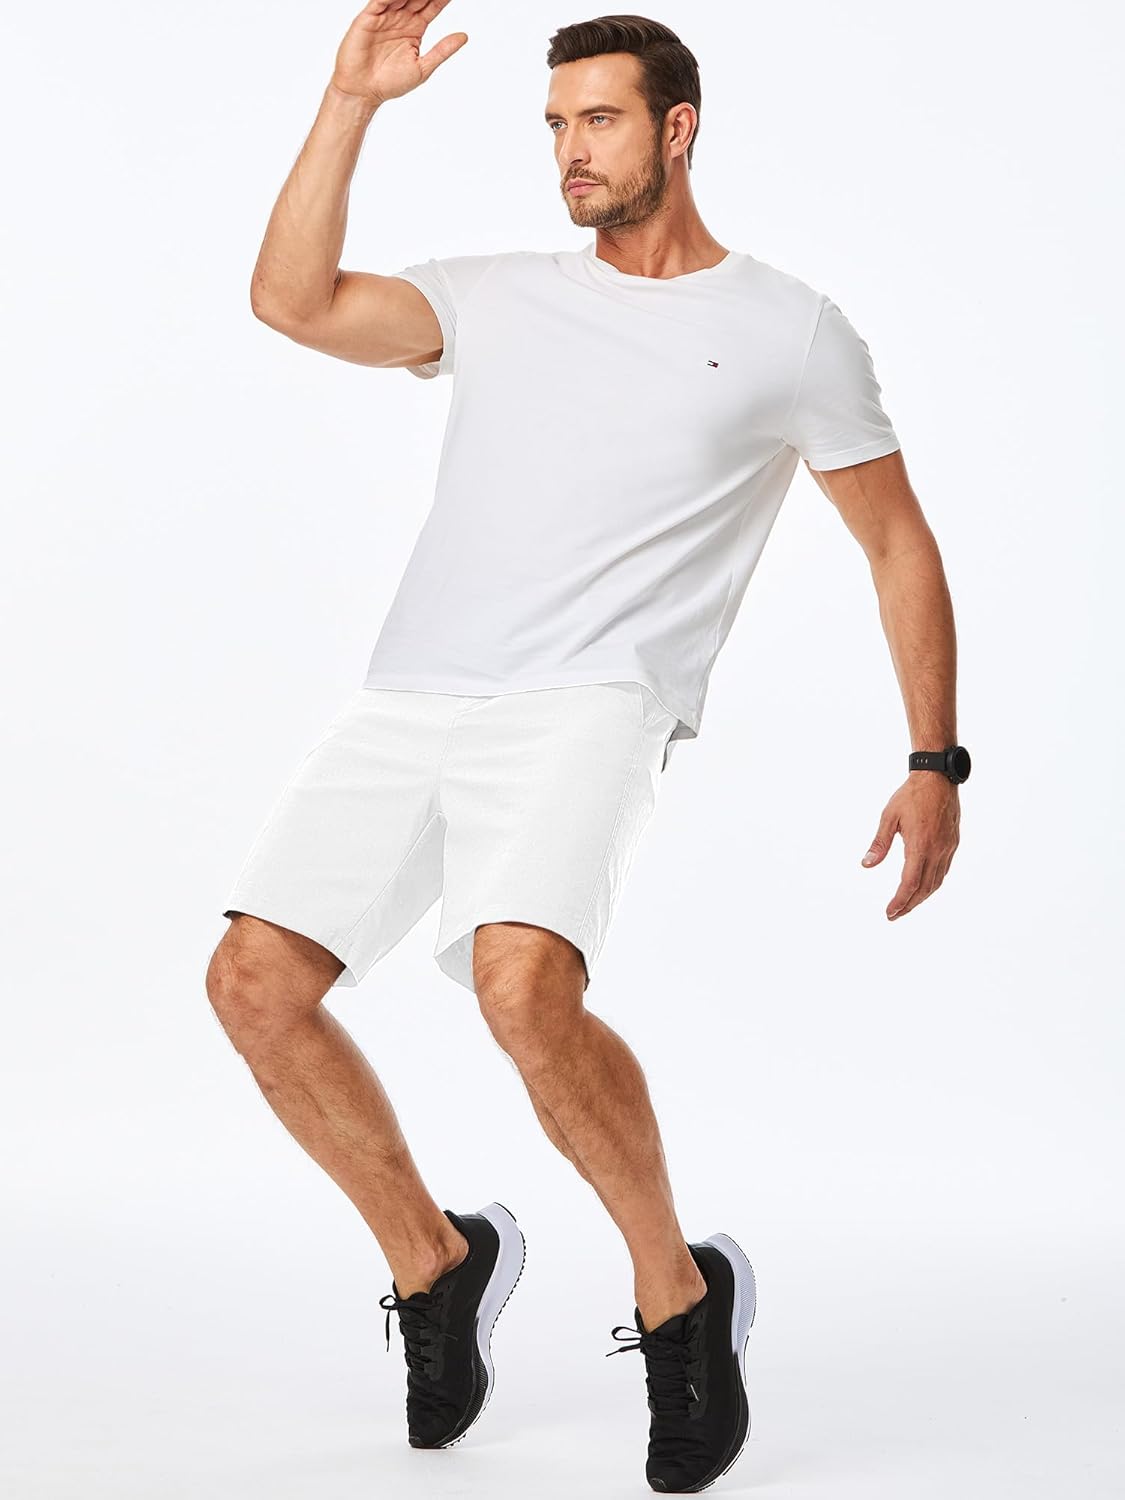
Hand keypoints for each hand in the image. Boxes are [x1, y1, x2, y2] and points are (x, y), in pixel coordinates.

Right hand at [331, 0, 467, 107]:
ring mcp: (385, 16)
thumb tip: (464, 36)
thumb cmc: (390, 83)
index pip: (432, 6)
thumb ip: (442, 50)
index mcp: (415, 29)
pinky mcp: (369, 18)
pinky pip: (380, 1)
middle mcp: (401, 19)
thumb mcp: (423, 67)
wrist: (364, 92)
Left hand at [861, 774, 960, 918]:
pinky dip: (932, 884)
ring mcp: (947, 848)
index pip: (910, 882)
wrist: (938, 778)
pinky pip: (943, 871)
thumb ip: (879, 843)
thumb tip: (867, 864)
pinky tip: (924, 887)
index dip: (900, 901)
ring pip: (936, 882)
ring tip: (907, 905)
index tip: (890, 912)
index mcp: (920, 845)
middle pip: (924, 888)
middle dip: (909, 905)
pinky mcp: (952, 843)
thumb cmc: (911, 795)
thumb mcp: (889, 817)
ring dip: (922, 897)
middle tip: (894, 915)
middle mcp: (937, 850)